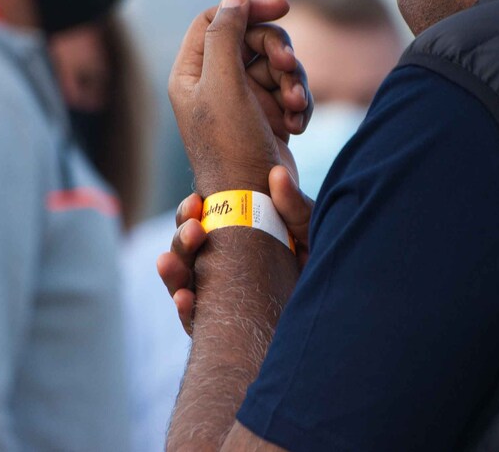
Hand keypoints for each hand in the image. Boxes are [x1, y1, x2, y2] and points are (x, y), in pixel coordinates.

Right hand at [157, 165, 314, 335]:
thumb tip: (277, 175)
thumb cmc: (313, 254)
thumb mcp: (305, 225)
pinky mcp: (224, 324)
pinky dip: (185, 310)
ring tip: (168, 263)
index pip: (197, 223)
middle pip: (185, 252)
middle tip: (193, 230)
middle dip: (182, 240)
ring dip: (174, 272)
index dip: (188, 213)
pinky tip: (184, 299)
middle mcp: (217, 264)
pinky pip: (195, 320)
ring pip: (182, 282)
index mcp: (228, 235)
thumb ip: (292, 203)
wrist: (330, 292)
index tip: (195, 201)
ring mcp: (217, 294)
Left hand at [169, 0, 313, 196]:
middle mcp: (215, 85)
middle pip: (253, 40)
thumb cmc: (232, 147)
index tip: (283, 9)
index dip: (248, 10)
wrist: (256, 202)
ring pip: (277, 65)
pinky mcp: (268, 118)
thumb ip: (225, 34)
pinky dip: (299, 104)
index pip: (217, 20)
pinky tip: (298, 125)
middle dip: (278, 52)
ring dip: (293, 82)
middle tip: (288, 69)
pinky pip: (290, 91)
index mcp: (192, 74)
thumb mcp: (223, 85)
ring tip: (295, 107)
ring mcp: (243, 102)